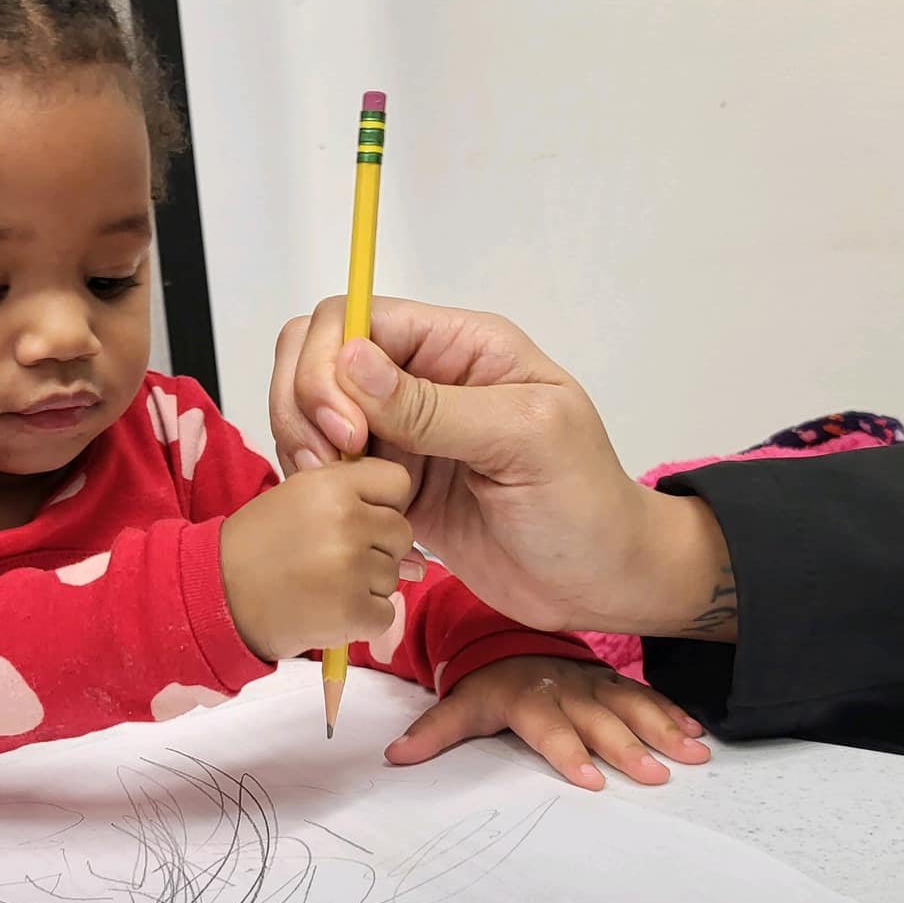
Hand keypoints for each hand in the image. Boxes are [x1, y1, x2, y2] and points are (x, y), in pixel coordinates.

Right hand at [220, 458, 422, 661]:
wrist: (217, 596)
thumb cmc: (255, 547)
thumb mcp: (296, 496)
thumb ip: (349, 494)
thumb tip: (408, 528)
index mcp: (331, 485)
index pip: (398, 482)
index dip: (383, 502)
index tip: (360, 517)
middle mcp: (346, 522)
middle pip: (401, 532)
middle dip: (377, 548)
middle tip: (333, 558)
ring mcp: (351, 568)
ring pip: (393, 575)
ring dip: (367, 585)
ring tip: (323, 584)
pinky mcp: (352, 611)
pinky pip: (385, 613)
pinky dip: (362, 619)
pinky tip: (328, 609)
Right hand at [270, 298, 731, 637]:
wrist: (598, 584)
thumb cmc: (584, 505)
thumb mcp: (524, 442)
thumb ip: (435, 406)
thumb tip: (350, 361)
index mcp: (463, 348)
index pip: (359, 319)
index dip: (331, 364)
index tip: (346, 431)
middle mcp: (426, 378)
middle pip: (321, 355)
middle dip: (305, 403)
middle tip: (329, 464)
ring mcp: (405, 432)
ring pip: (315, 410)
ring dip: (305, 445)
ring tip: (337, 492)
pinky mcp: (394, 482)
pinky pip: (330, 465)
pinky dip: (320, 484)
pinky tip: (347, 515)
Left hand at [384, 656, 710, 789]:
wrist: (515, 644)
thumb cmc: (489, 686)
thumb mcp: (460, 705)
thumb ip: (433, 734)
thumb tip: (395, 759)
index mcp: (528, 697)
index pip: (548, 728)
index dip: (568, 751)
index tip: (589, 780)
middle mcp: (566, 689)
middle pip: (598, 720)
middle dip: (627, 746)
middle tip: (655, 774)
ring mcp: (595, 684)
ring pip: (631, 705)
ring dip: (662, 729)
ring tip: (692, 753)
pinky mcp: (615, 682)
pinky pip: (647, 696)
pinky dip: (672, 712)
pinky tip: (697, 733)